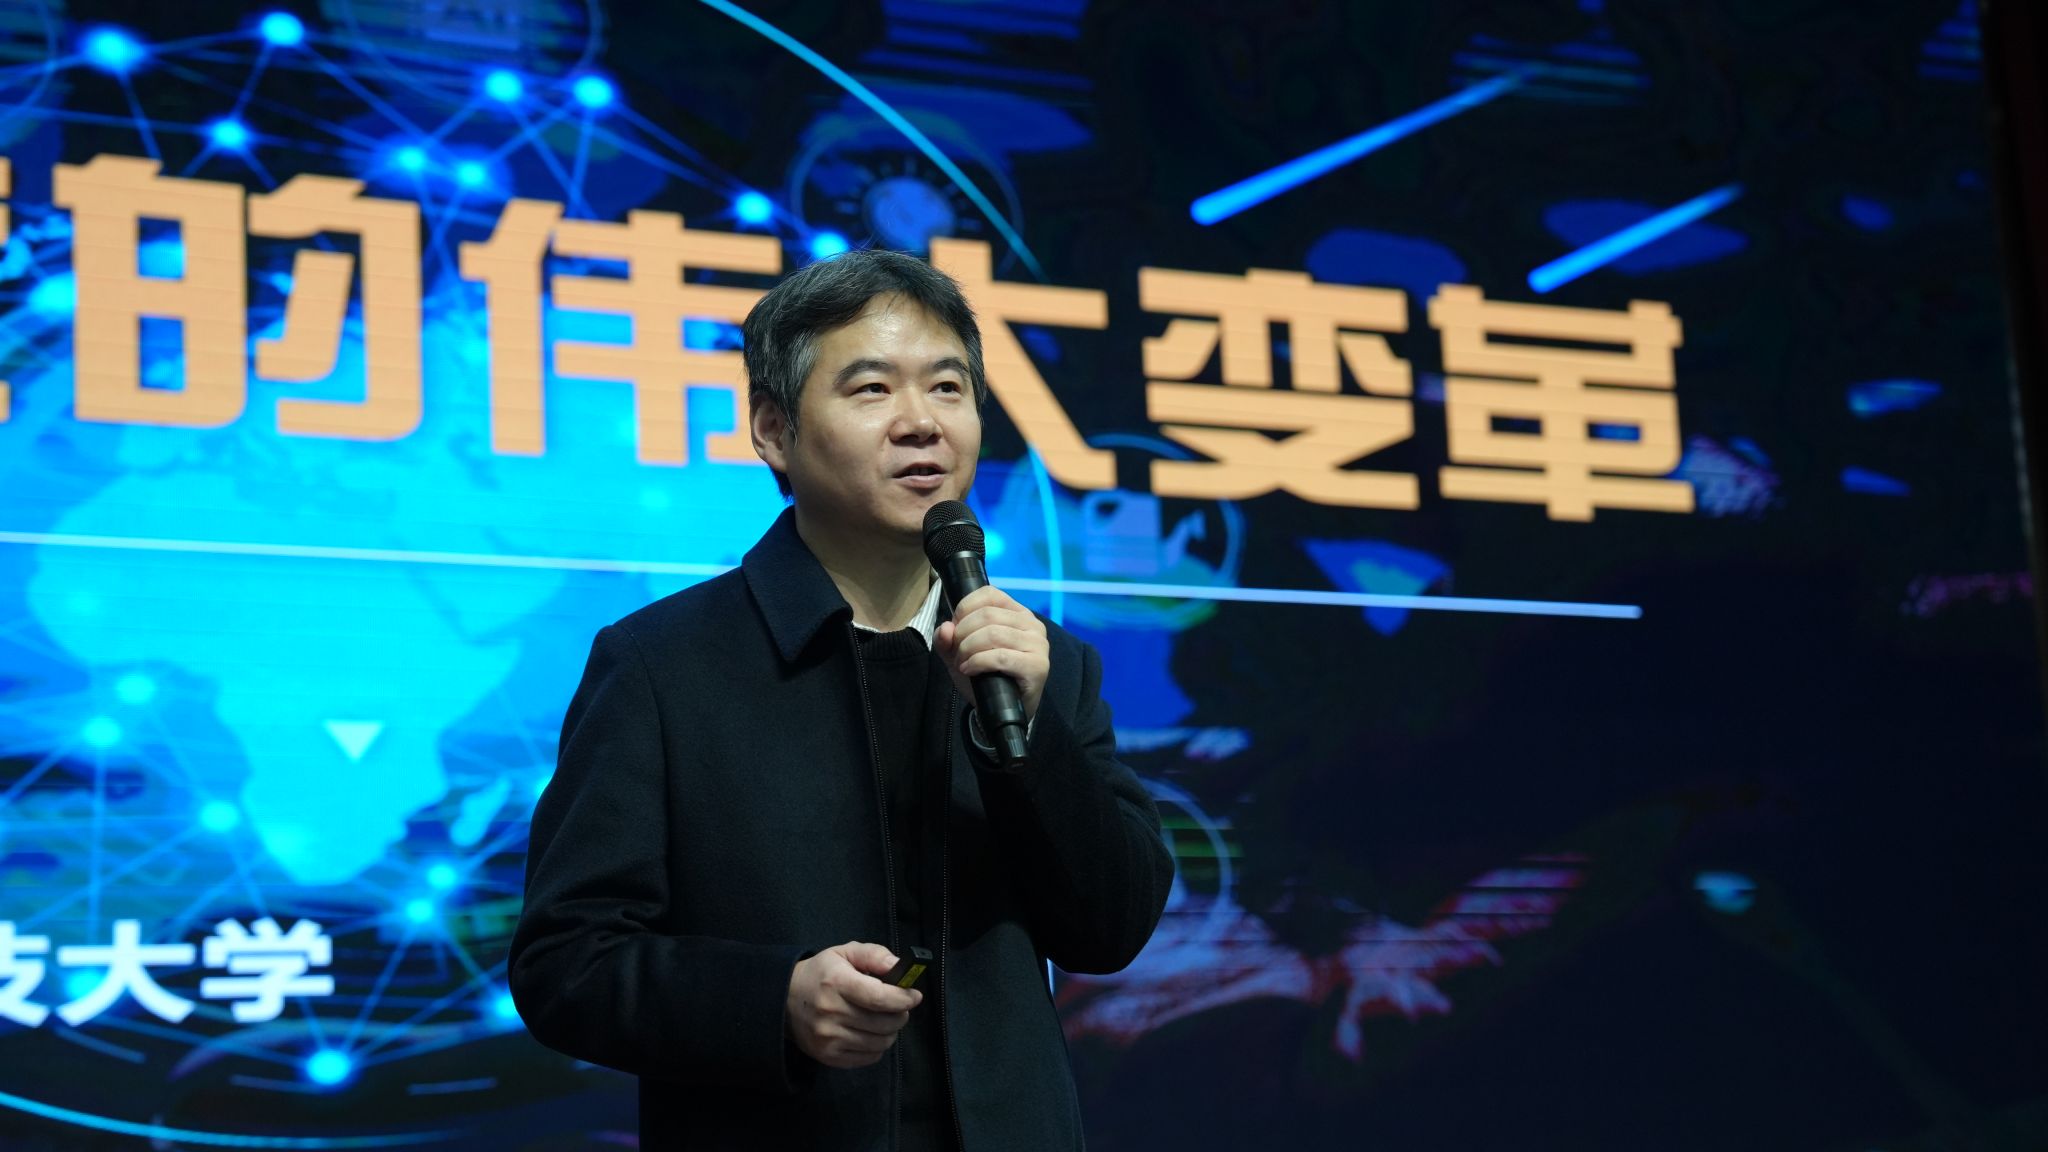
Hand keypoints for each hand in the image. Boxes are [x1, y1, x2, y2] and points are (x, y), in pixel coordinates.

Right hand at [785, 941, 920, 1069]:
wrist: (784, 1000)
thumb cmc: (821, 973)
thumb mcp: (844, 953)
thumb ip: (874, 955)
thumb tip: (899, 967)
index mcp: (836, 982)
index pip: (880, 997)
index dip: (904, 998)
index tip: (914, 995)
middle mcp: (831, 1012)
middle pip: (884, 1023)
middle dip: (900, 1014)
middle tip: (899, 1006)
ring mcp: (829, 1038)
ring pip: (880, 1043)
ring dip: (891, 1031)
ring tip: (884, 1019)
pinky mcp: (828, 1056)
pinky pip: (869, 1057)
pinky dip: (877, 1046)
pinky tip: (870, 1032)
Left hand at [935, 585, 1048, 721]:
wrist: (1003, 710)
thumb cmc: (986, 677)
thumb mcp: (960, 654)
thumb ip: (947, 640)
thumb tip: (945, 628)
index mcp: (1017, 613)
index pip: (989, 594)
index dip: (965, 609)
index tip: (955, 630)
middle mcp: (1032, 624)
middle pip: (987, 615)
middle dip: (962, 634)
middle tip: (957, 654)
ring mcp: (1038, 644)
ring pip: (993, 634)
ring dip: (968, 650)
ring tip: (963, 663)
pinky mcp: (1037, 666)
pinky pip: (1000, 656)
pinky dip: (978, 662)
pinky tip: (970, 671)